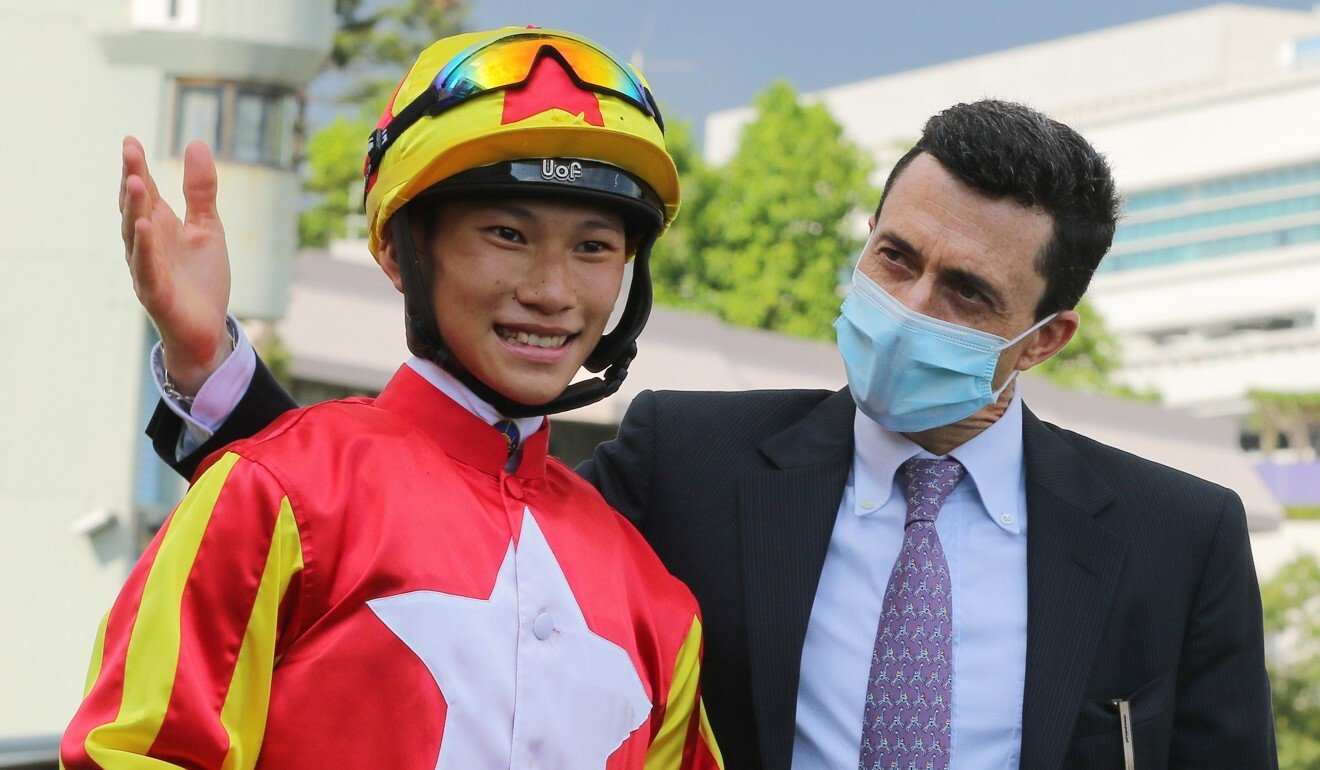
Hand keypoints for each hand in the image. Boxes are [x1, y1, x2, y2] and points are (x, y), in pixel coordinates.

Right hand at [120, 137, 231, 395]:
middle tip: (130, 150)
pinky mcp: (155, 292)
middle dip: (133, 179)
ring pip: (136, 234)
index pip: (146, 191)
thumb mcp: (207, 227)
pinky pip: (146, 267)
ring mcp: (147, 267)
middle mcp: (147, 243)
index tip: (131, 141)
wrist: (206, 327)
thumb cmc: (201, 277)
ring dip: (135, 209)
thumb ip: (200, 191)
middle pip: (136, 206)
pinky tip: (144, 227)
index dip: (138, 167)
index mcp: (159, 225)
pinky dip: (145, 248)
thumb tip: (195, 143)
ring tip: (137, 182)